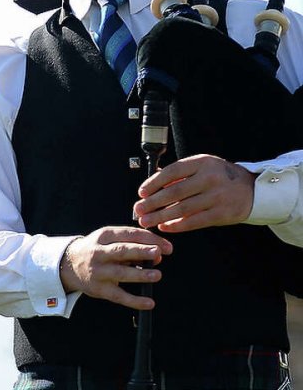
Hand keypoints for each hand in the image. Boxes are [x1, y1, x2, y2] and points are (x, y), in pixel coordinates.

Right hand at [59, 226, 169, 308]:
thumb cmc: (98, 250)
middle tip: (158, 253)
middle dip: (141, 251)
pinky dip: (134, 301)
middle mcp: (99, 253)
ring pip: (120, 273)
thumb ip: (133, 245)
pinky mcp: (99, 289)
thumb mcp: (110, 240)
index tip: (167, 246)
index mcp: (105, 236)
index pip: (129, 234)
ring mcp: (98, 272)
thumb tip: (158, 255)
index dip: (149, 239)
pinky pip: (118, 296)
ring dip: (139, 274)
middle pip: (122, 251)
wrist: (69, 265)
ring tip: (157, 275)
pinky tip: (149, 303)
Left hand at [134, 154, 255, 232]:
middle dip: (153, 203)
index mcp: (203, 163)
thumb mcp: (203, 167)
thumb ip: (181, 174)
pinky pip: (193, 222)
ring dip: (160, 216)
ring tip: (146, 221)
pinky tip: (164, 227)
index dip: (154, 183)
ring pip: (181, 209)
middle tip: (138, 210)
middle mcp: (210, 178)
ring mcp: (216, 197)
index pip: (173, 171)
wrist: (251, 191)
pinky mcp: (220, 214)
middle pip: (174, 192)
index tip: (141, 192)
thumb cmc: (221, 178)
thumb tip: (153, 181)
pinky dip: (176, 225)